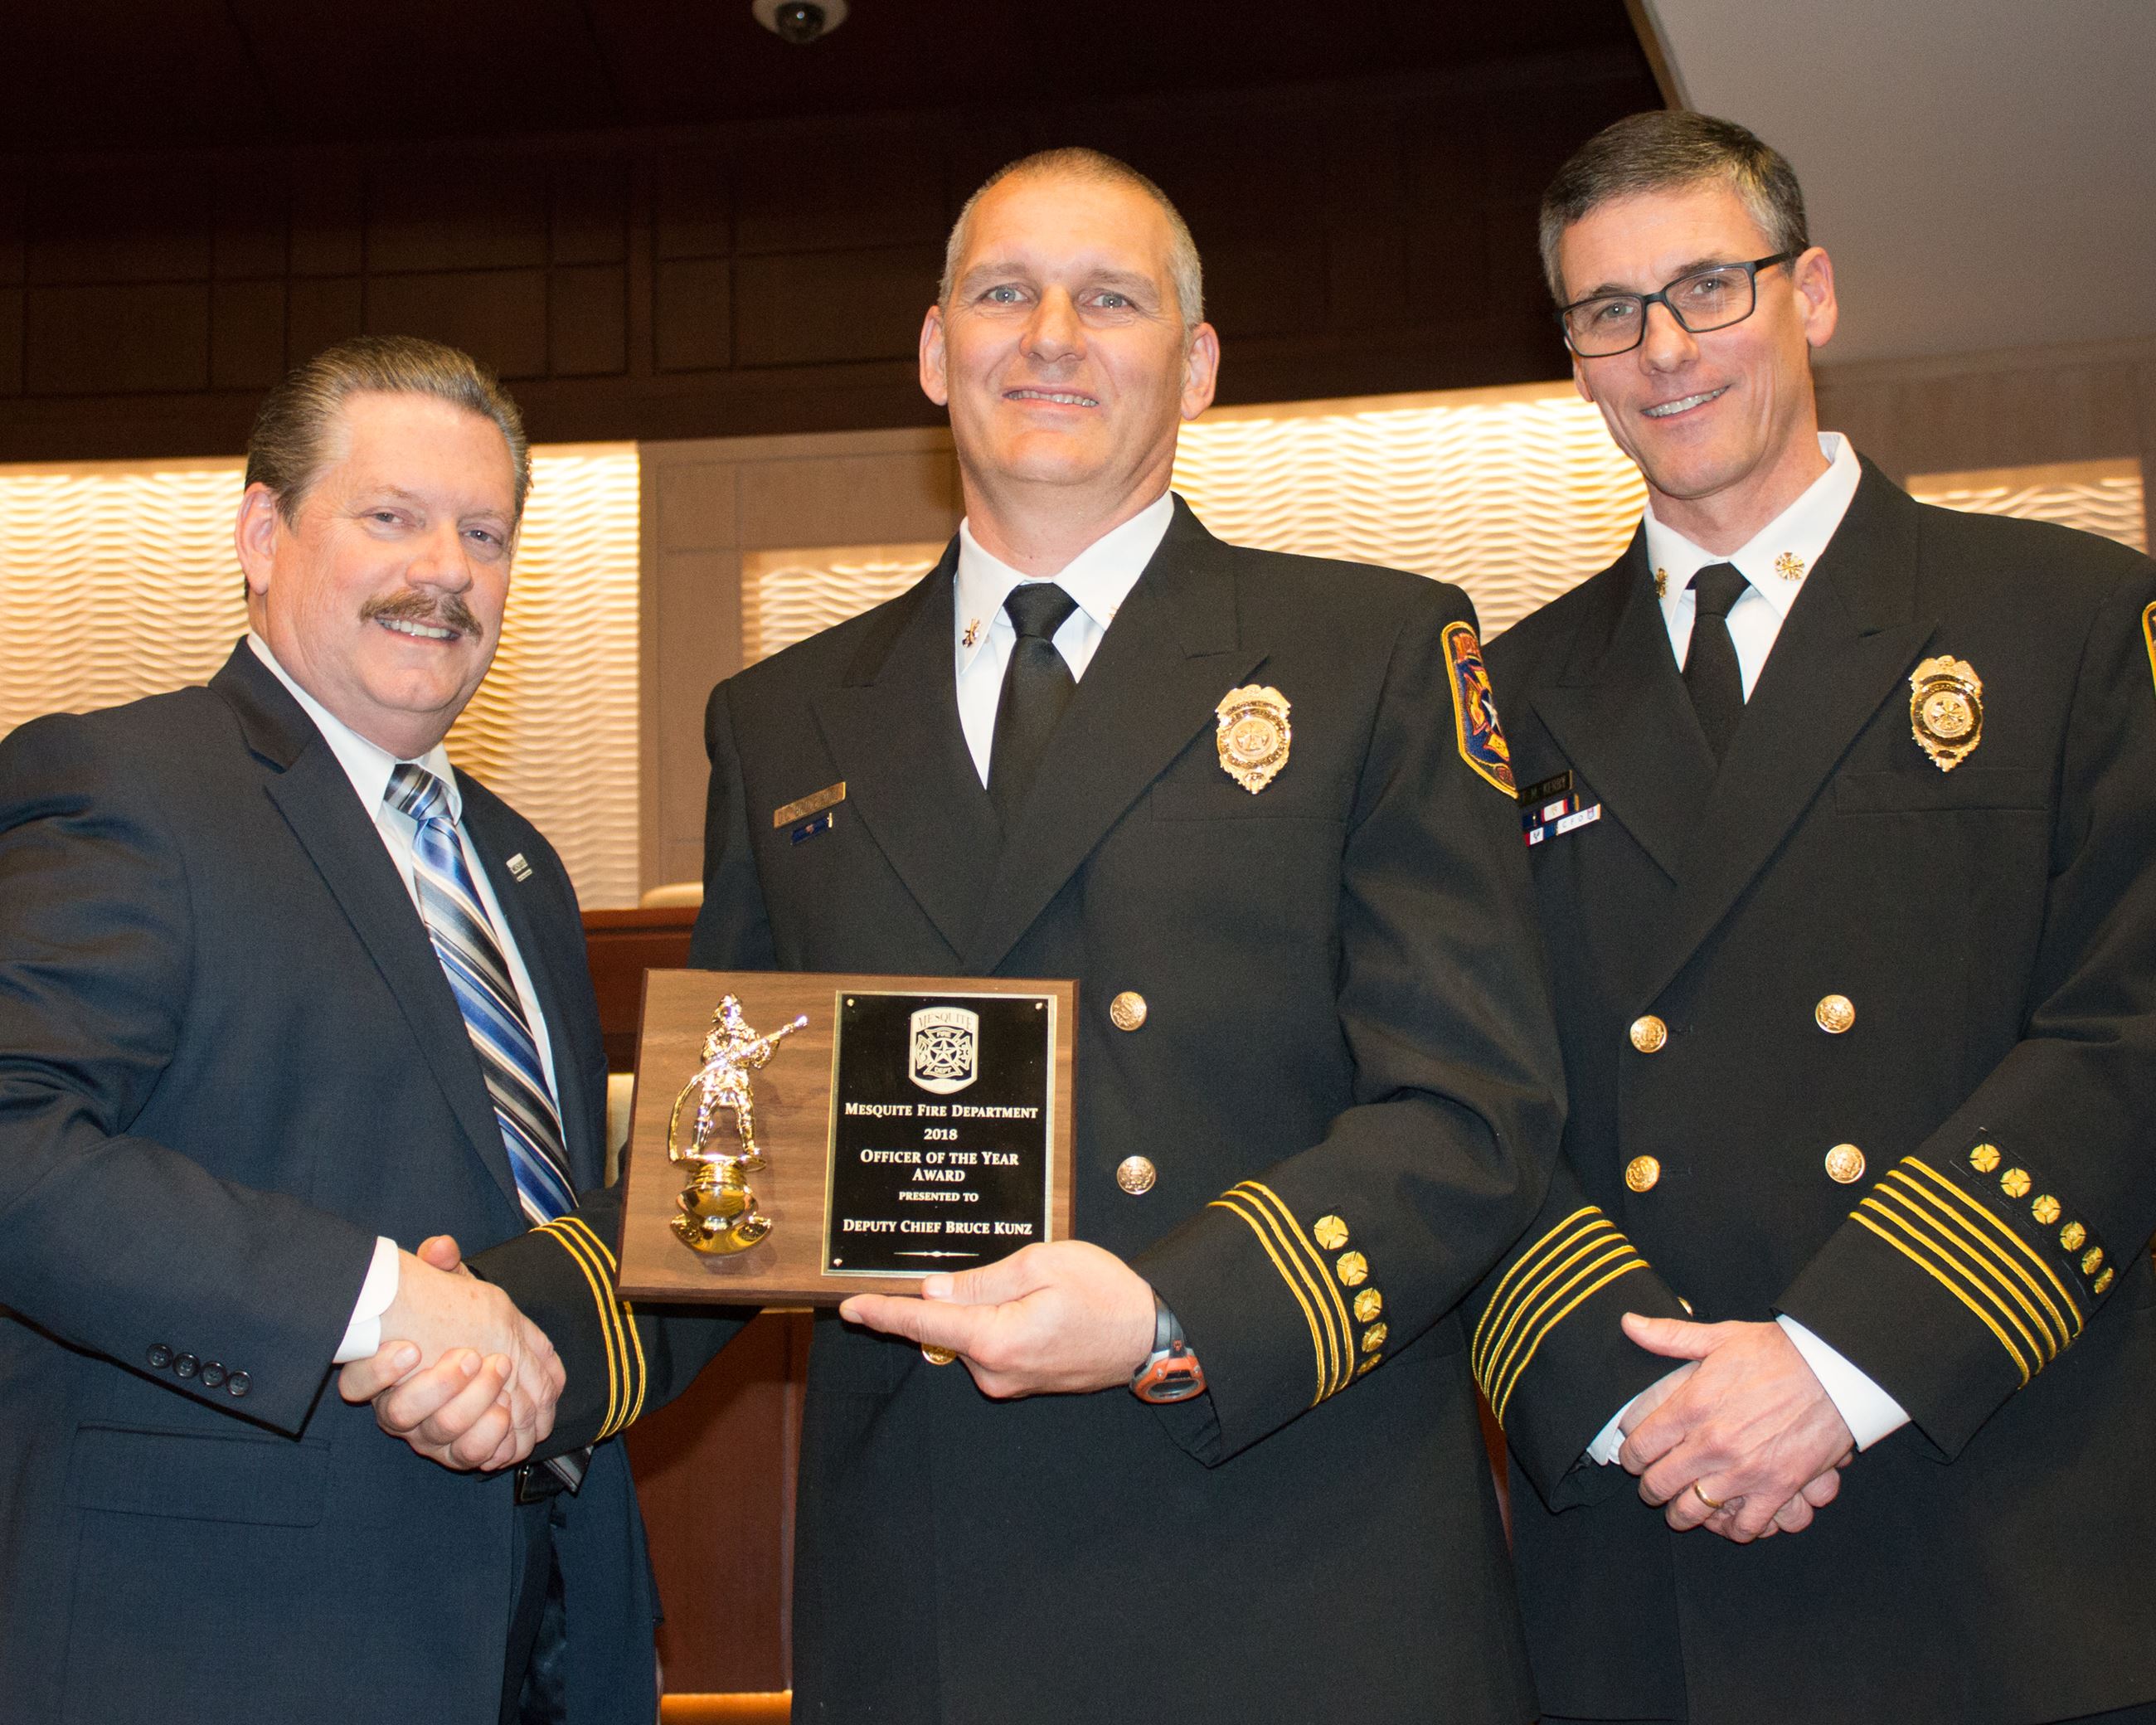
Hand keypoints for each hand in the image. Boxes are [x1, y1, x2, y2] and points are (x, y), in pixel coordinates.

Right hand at [337, 1235, 564, 1471]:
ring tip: (497, 1371)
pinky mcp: (460, 1452)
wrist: (495, 1358)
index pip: (356, 1384)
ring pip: (438, 1434)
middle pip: (401, 1414)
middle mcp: (400, 1410)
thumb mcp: (451, 1288)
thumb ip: (443, 1268)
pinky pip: (470, 1457)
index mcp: (385, 1373)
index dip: (378, 1372)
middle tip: (471, 1356)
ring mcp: (428, 1435)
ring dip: (472, 1404)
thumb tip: (441, 1247)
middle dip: (439, 1385)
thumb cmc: (457, 1319)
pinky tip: (506, 1411)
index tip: (411, 1348)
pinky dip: (491, 1438)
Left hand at [838, 1240, 1156, 1398]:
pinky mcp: (1022, 1381)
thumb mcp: (1042, 1265)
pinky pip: (993, 1346)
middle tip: (1013, 1272)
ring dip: (987, 1307)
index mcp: (995, 1340)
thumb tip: (935, 1289)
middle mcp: (995, 1371)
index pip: (924, 1323)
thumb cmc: (1105, 1294)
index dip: (884, 1312)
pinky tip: (1040, 1307)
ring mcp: (1009, 1381)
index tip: (851, 1306)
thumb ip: (981, 1280)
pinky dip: (1001, 1322)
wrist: (1152, 1335)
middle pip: (950, 1325)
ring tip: (1043, 1289)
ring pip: (972, 1334)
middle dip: (960, 1294)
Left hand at [1617, 1314, 1854, 1542]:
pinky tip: (1728, 1516)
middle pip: (1659, 1485)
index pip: (1640, 1447)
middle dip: (1651, 1489)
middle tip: (1654, 1487)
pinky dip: (1733, 1527)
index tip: (1634, 1459)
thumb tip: (1628, 1323)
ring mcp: (1744, 1471)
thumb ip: (1668, 1336)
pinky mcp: (1778, 1488)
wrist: (1835, 1371)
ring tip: (1683, 1508)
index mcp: (1691, 1406)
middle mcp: (1712, 1443)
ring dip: (1684, 1513)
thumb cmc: (1777, 1351)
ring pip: (1693, 1511)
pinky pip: (1744, 1526)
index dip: (1631, 1457)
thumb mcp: (1718, 1337)